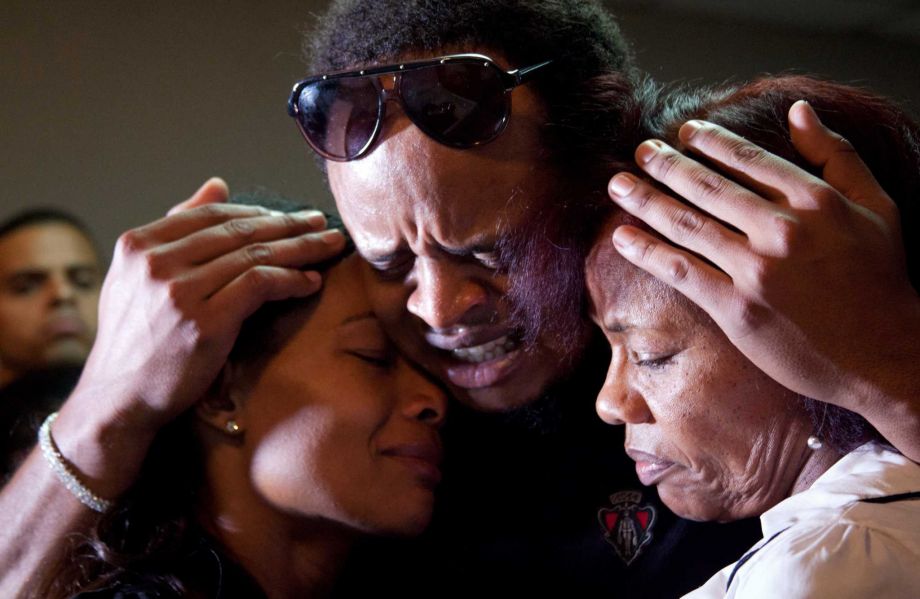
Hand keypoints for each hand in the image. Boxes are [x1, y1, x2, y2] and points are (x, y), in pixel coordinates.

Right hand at [53, 178, 345, 492]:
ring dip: (300, 248)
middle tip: (322, 224)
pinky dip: (291, 279)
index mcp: (138, 244)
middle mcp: (155, 262)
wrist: (118, 400)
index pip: (211, 214)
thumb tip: (218, 184)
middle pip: (238, 231)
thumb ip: (178, 229)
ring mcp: (178, 291)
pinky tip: (311, 282)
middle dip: (288, 225)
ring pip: (255, 255)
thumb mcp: (140, 277)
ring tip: (329, 246)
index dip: (257, 213)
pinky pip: (261, 284)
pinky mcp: (204, 322)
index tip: (289, 217)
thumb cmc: (137, 340)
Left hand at [605, 101, 919, 418]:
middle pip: (708, 186)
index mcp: (816, 200)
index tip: (684, 132)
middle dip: (667, 165)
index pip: (748, 158)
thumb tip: (799, 110)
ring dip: (646, 200)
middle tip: (641, 151)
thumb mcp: (877, 207)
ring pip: (688, 224)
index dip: (709, 141)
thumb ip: (836, 155)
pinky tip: (622, 237)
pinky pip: (682, 271)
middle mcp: (783, 229)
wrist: (886, 356)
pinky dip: (648, 251)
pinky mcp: (737, 308)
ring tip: (619, 184)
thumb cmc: (881, 280)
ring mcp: (757, 269)